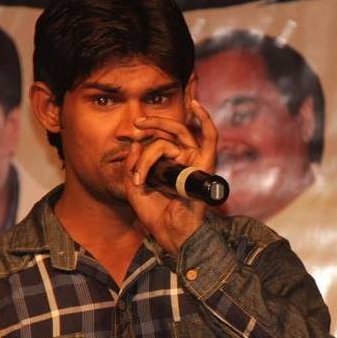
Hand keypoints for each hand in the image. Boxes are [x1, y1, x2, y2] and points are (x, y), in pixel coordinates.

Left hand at [124, 100, 217, 254]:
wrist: (169, 233)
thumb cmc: (155, 214)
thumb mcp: (134, 186)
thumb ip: (133, 163)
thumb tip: (136, 143)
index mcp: (168, 165)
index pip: (157, 140)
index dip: (141, 136)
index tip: (126, 138)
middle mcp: (183, 161)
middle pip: (167, 133)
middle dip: (149, 125)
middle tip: (134, 127)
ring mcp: (195, 161)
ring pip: (174, 137)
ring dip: (156, 130)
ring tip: (140, 128)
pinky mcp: (205, 165)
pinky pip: (210, 138)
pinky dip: (205, 119)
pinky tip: (195, 104)